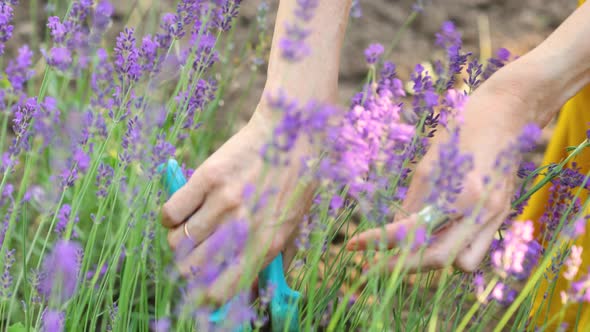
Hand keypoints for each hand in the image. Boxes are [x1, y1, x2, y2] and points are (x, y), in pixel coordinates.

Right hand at [161, 108, 314, 302]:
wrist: (290, 134)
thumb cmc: (294, 183)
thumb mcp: (292, 226)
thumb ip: (271, 259)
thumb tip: (249, 289)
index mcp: (265, 244)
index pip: (223, 289)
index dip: (206, 295)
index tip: (201, 289)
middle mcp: (242, 228)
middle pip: (192, 267)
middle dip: (188, 266)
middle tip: (192, 254)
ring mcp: (223, 202)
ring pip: (178, 240)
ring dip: (179, 239)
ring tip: (190, 227)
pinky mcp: (206, 178)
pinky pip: (170, 212)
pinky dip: (170, 217)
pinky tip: (181, 210)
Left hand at [346, 54, 549, 272]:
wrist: (508, 113)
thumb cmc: (463, 128)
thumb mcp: (427, 163)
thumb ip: (414, 202)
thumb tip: (396, 230)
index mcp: (460, 195)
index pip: (414, 232)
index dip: (379, 241)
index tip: (352, 245)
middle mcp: (482, 213)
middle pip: (439, 260)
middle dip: (402, 266)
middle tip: (374, 265)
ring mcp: (496, 217)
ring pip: (461, 262)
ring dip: (432, 260)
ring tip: (406, 248)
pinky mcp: (500, 215)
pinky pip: (473, 247)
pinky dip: (451, 247)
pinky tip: (434, 235)